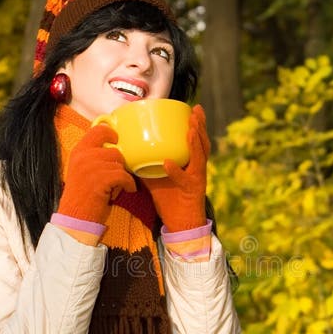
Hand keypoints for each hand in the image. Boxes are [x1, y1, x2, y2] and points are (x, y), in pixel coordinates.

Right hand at [57, 124, 135, 225]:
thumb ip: (93, 157)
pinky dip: (128, 184)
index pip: (98, 130)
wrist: (75, 217)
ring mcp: (92, 166)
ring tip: (113, 188)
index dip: (111, 134)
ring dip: (121, 177)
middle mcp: (84, 155)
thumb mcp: (82, 170)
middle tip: (113, 178)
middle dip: (118, 165)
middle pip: (114, 151)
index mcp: (79, 151)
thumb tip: (114, 149)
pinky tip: (126, 190)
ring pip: (120, 164)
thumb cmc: (82, 197)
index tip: (116, 141)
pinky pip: (124, 176)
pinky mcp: (101, 178)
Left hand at [141, 105, 209, 231]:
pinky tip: (168, 163)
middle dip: (200, 125)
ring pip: (200, 156)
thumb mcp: (156, 177)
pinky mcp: (193, 191)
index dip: (196, 125)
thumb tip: (129, 154)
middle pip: (202, 143)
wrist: (181, 224)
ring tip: (191, 127)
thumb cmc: (170, 200)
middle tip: (196, 110)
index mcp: (191, 163)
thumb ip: (148, 165)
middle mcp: (197, 168)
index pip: (195, 141)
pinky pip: (184, 179)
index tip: (191, 109)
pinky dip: (176, 171)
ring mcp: (197, 178)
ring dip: (196, 140)